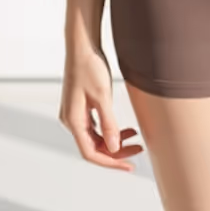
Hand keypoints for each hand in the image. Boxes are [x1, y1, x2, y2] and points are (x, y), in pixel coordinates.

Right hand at [59, 42, 144, 170]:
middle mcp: (71, 120)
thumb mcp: (102, 96)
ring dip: (114, 140)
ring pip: (95, 137)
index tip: (129, 165)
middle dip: (116, 151)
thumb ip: (109, 123)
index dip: (111, 162)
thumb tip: (113, 149)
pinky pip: (95, 126)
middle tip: (138, 150)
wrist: (82, 45)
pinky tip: (123, 128)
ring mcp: (75, 113)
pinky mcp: (80, 105)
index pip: (91, 153)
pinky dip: (109, 129)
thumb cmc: (90, 66)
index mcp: (74, 121)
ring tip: (135, 137)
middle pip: (94, 147)